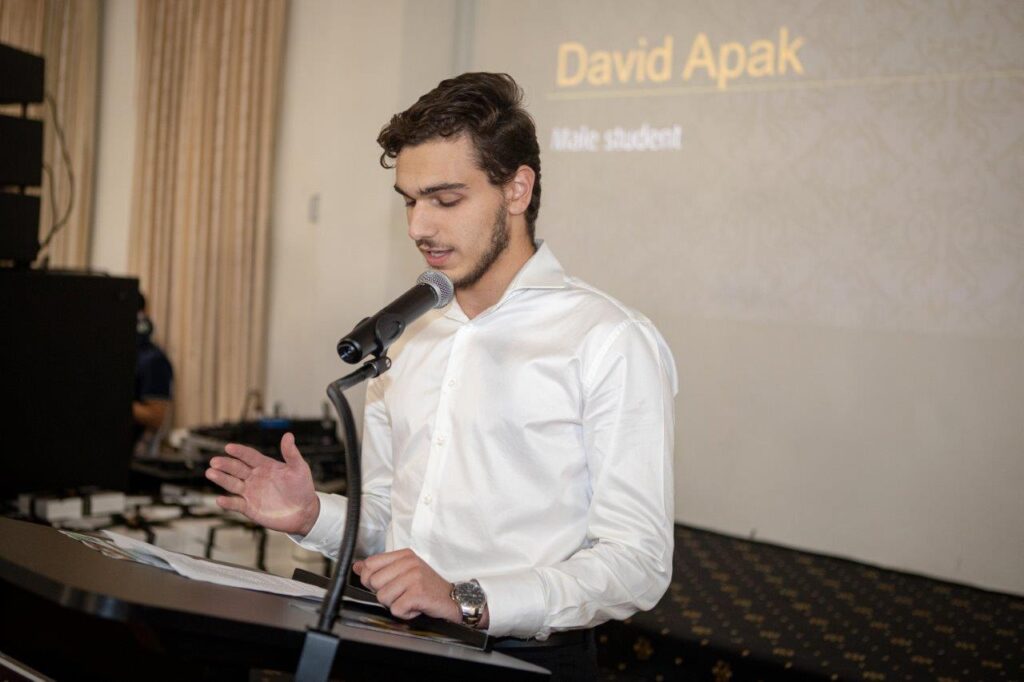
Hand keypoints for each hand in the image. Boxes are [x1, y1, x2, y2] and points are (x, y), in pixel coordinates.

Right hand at [205, 432, 319, 535]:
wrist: (304, 512)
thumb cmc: (303, 488)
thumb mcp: (299, 469)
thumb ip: (291, 454)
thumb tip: (288, 435)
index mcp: (265, 466)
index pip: (249, 456)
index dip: (240, 452)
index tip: (229, 447)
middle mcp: (255, 477)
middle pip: (237, 468)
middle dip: (225, 464)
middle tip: (214, 461)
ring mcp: (251, 492)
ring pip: (232, 484)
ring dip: (221, 479)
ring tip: (210, 473)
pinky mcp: (249, 508)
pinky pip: (236, 504)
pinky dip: (228, 502)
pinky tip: (220, 499)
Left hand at [353, 549, 460, 622]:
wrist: (453, 599)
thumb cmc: (428, 587)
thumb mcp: (404, 572)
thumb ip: (381, 568)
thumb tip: (357, 567)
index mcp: (404, 555)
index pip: (369, 564)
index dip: (372, 580)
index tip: (388, 584)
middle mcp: (409, 563)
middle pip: (373, 582)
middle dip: (385, 594)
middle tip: (402, 593)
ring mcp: (414, 577)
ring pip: (382, 597)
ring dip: (396, 604)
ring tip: (410, 600)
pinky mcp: (418, 593)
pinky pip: (396, 609)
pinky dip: (405, 613)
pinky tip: (415, 607)